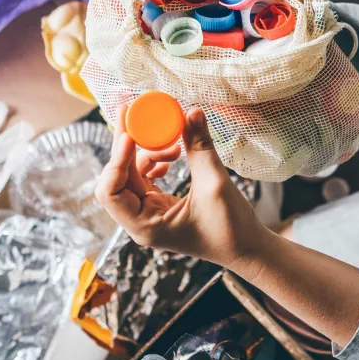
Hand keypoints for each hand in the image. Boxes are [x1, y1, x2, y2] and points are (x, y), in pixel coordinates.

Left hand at [95, 106, 270, 269]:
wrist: (246, 248)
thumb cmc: (231, 228)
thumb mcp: (215, 183)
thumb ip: (199, 147)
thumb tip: (191, 111)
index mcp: (145, 226)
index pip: (111, 192)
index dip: (116, 161)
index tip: (129, 134)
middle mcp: (140, 221)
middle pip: (118, 178)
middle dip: (126, 146)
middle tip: (133, 113)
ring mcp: (148, 213)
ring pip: (131, 174)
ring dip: (148, 153)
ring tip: (176, 146)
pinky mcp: (158, 205)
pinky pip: (145, 177)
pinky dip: (155, 161)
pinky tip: (173, 156)